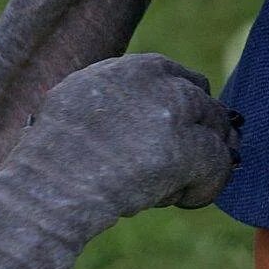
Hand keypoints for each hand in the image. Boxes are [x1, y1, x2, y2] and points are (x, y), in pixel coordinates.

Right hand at [29, 54, 237, 211]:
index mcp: (122, 69)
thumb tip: (141, 113)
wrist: (49, 186)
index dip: (178, 100)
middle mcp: (152, 83)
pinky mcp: (188, 150)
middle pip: (200, 99)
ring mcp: (173, 113)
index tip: (172, 126)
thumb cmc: (49, 157)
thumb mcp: (70, 105)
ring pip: (215, 130)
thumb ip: (110, 97)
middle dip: (196, 129)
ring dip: (200, 158)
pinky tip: (176, 199)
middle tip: (181, 161)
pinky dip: (202, 187)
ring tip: (168, 184)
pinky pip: (219, 165)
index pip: (171, 73)